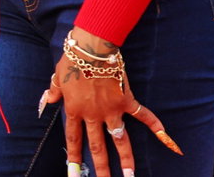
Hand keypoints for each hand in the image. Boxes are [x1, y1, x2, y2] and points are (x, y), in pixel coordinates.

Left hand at [41, 28, 180, 176]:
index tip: (74, 174)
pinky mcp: (126, 101)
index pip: (73, 139)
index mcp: (74, 110)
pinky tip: (167, 139)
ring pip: (120, 139)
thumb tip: (46, 101)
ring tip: (130, 175)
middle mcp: (93, 114)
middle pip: (97, 146)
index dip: (73, 157)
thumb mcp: (57, 76)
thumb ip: (53, 91)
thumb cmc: (72, 60)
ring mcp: (111, 109)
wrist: (91, 48)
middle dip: (101, 167)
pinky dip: (155, 126)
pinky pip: (143, 116)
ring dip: (126, 158)